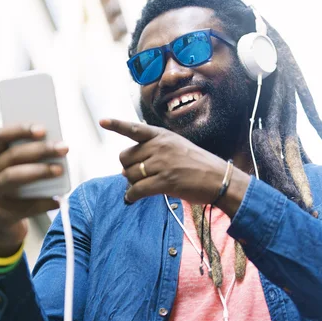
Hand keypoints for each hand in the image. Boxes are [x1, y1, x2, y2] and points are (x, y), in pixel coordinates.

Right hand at [0, 124, 68, 255]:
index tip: (43, 129)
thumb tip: (55, 145)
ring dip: (39, 172)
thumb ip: (28, 158)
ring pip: (12, 177)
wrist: (1, 227)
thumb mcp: (15, 171)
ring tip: (60, 170)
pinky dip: (43, 203)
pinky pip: (23, 207)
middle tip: (63, 148)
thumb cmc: (15, 191)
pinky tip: (58, 200)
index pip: (0, 136)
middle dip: (39, 150)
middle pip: (11, 156)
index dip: (20, 130)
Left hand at [100, 119, 249, 215]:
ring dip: (133, 183)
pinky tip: (132, 198)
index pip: (134, 129)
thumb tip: (125, 169)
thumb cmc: (197, 165)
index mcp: (162, 135)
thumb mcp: (176, 146)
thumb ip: (153, 150)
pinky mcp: (165, 181)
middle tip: (141, 175)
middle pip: (126, 157)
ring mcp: (162, 163)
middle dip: (129, 168)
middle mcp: (160, 146)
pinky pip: (137, 190)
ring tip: (145, 185)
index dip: (117, 125)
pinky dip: (131, 196)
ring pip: (130, 175)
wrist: (219, 179)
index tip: (102, 121)